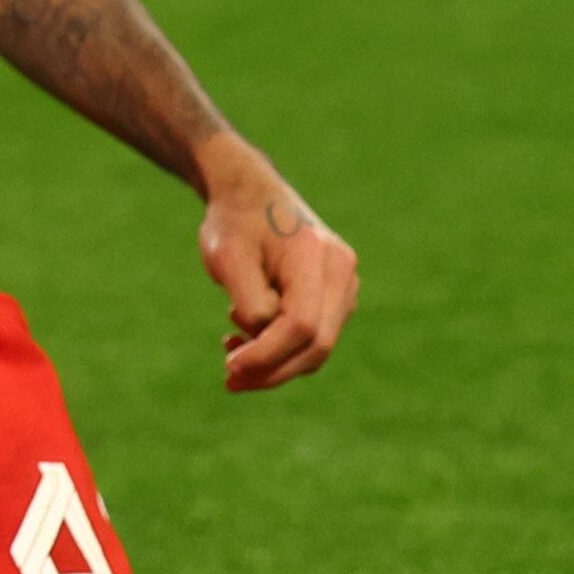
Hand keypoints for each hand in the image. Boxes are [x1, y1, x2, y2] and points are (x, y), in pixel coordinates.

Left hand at [196, 142, 358, 391]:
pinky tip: (245, 339)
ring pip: (317, 346)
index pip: (301, 325)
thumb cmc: (236, 222)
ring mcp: (345, 284)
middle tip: (230, 380)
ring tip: (231, 353)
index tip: (229, 366)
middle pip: (316, 343)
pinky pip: (314, 335)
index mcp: (318, 257)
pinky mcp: (336, 295)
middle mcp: (342, 271)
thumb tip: (262, 338)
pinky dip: (283, 348)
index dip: (267, 355)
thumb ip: (249, 301)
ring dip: (275, 363)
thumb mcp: (228, 258)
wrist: (250, 193)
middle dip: (272, 370)